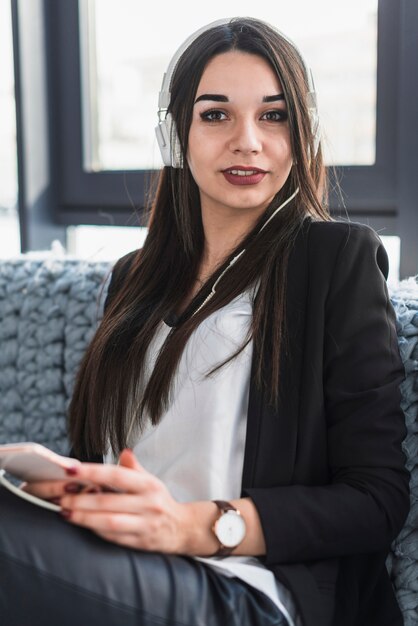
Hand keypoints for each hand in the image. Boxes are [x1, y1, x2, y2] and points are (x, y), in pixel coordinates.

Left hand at [55, 449, 191, 553]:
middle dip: (81, 500)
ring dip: (84, 518)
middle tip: (61, 498)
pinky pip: (114, 537)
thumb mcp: (150, 480)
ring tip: (66, 512)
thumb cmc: (159, 501)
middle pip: (108, 501)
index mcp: (148, 484)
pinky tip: (83, 524)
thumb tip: (123, 451)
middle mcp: (148, 504)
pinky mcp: (140, 542)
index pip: (116, 475)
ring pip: (109, 522)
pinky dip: (96, 530)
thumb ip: (133, 467)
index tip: (71, 469)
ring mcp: (145, 524)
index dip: (92, 472)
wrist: (182, 528)